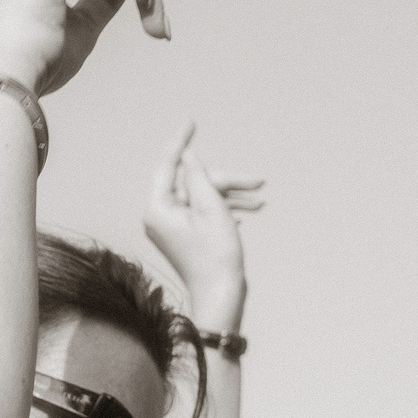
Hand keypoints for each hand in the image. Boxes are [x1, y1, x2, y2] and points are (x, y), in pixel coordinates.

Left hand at [142, 122, 261, 334]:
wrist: (221, 296)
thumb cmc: (216, 256)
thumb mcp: (212, 208)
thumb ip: (199, 177)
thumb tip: (188, 157)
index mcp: (157, 208)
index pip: (168, 164)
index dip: (181, 141)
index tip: (191, 121)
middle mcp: (159, 216)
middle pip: (192, 182)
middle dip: (224, 180)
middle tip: (256, 184)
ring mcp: (171, 227)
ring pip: (201, 196)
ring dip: (230, 194)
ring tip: (259, 198)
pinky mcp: (184, 235)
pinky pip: (202, 212)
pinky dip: (224, 208)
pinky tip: (245, 211)